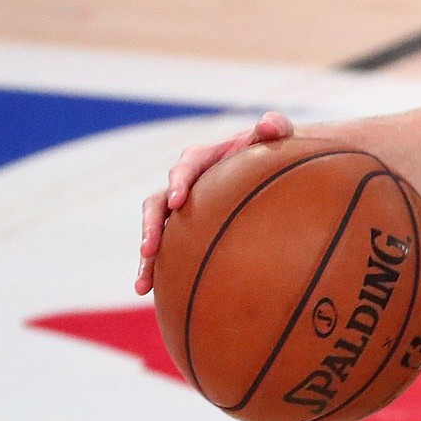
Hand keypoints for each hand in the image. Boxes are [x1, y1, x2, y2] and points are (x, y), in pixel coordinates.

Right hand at [135, 111, 292, 294]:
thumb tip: (271, 124)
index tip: (178, 201)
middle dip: (151, 227)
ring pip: (156, 232)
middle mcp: (185, 185)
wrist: (270, 171)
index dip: (179, 183)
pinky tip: (152, 296)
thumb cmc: (274, 152)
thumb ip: (276, 128)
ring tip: (142, 285)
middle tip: (149, 249)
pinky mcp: (185, 231)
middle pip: (157, 204)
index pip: (186, 168)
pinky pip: (169, 251)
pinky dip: (159, 271)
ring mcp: (182, 210)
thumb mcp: (278, 136)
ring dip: (147, 258)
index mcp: (202, 160)